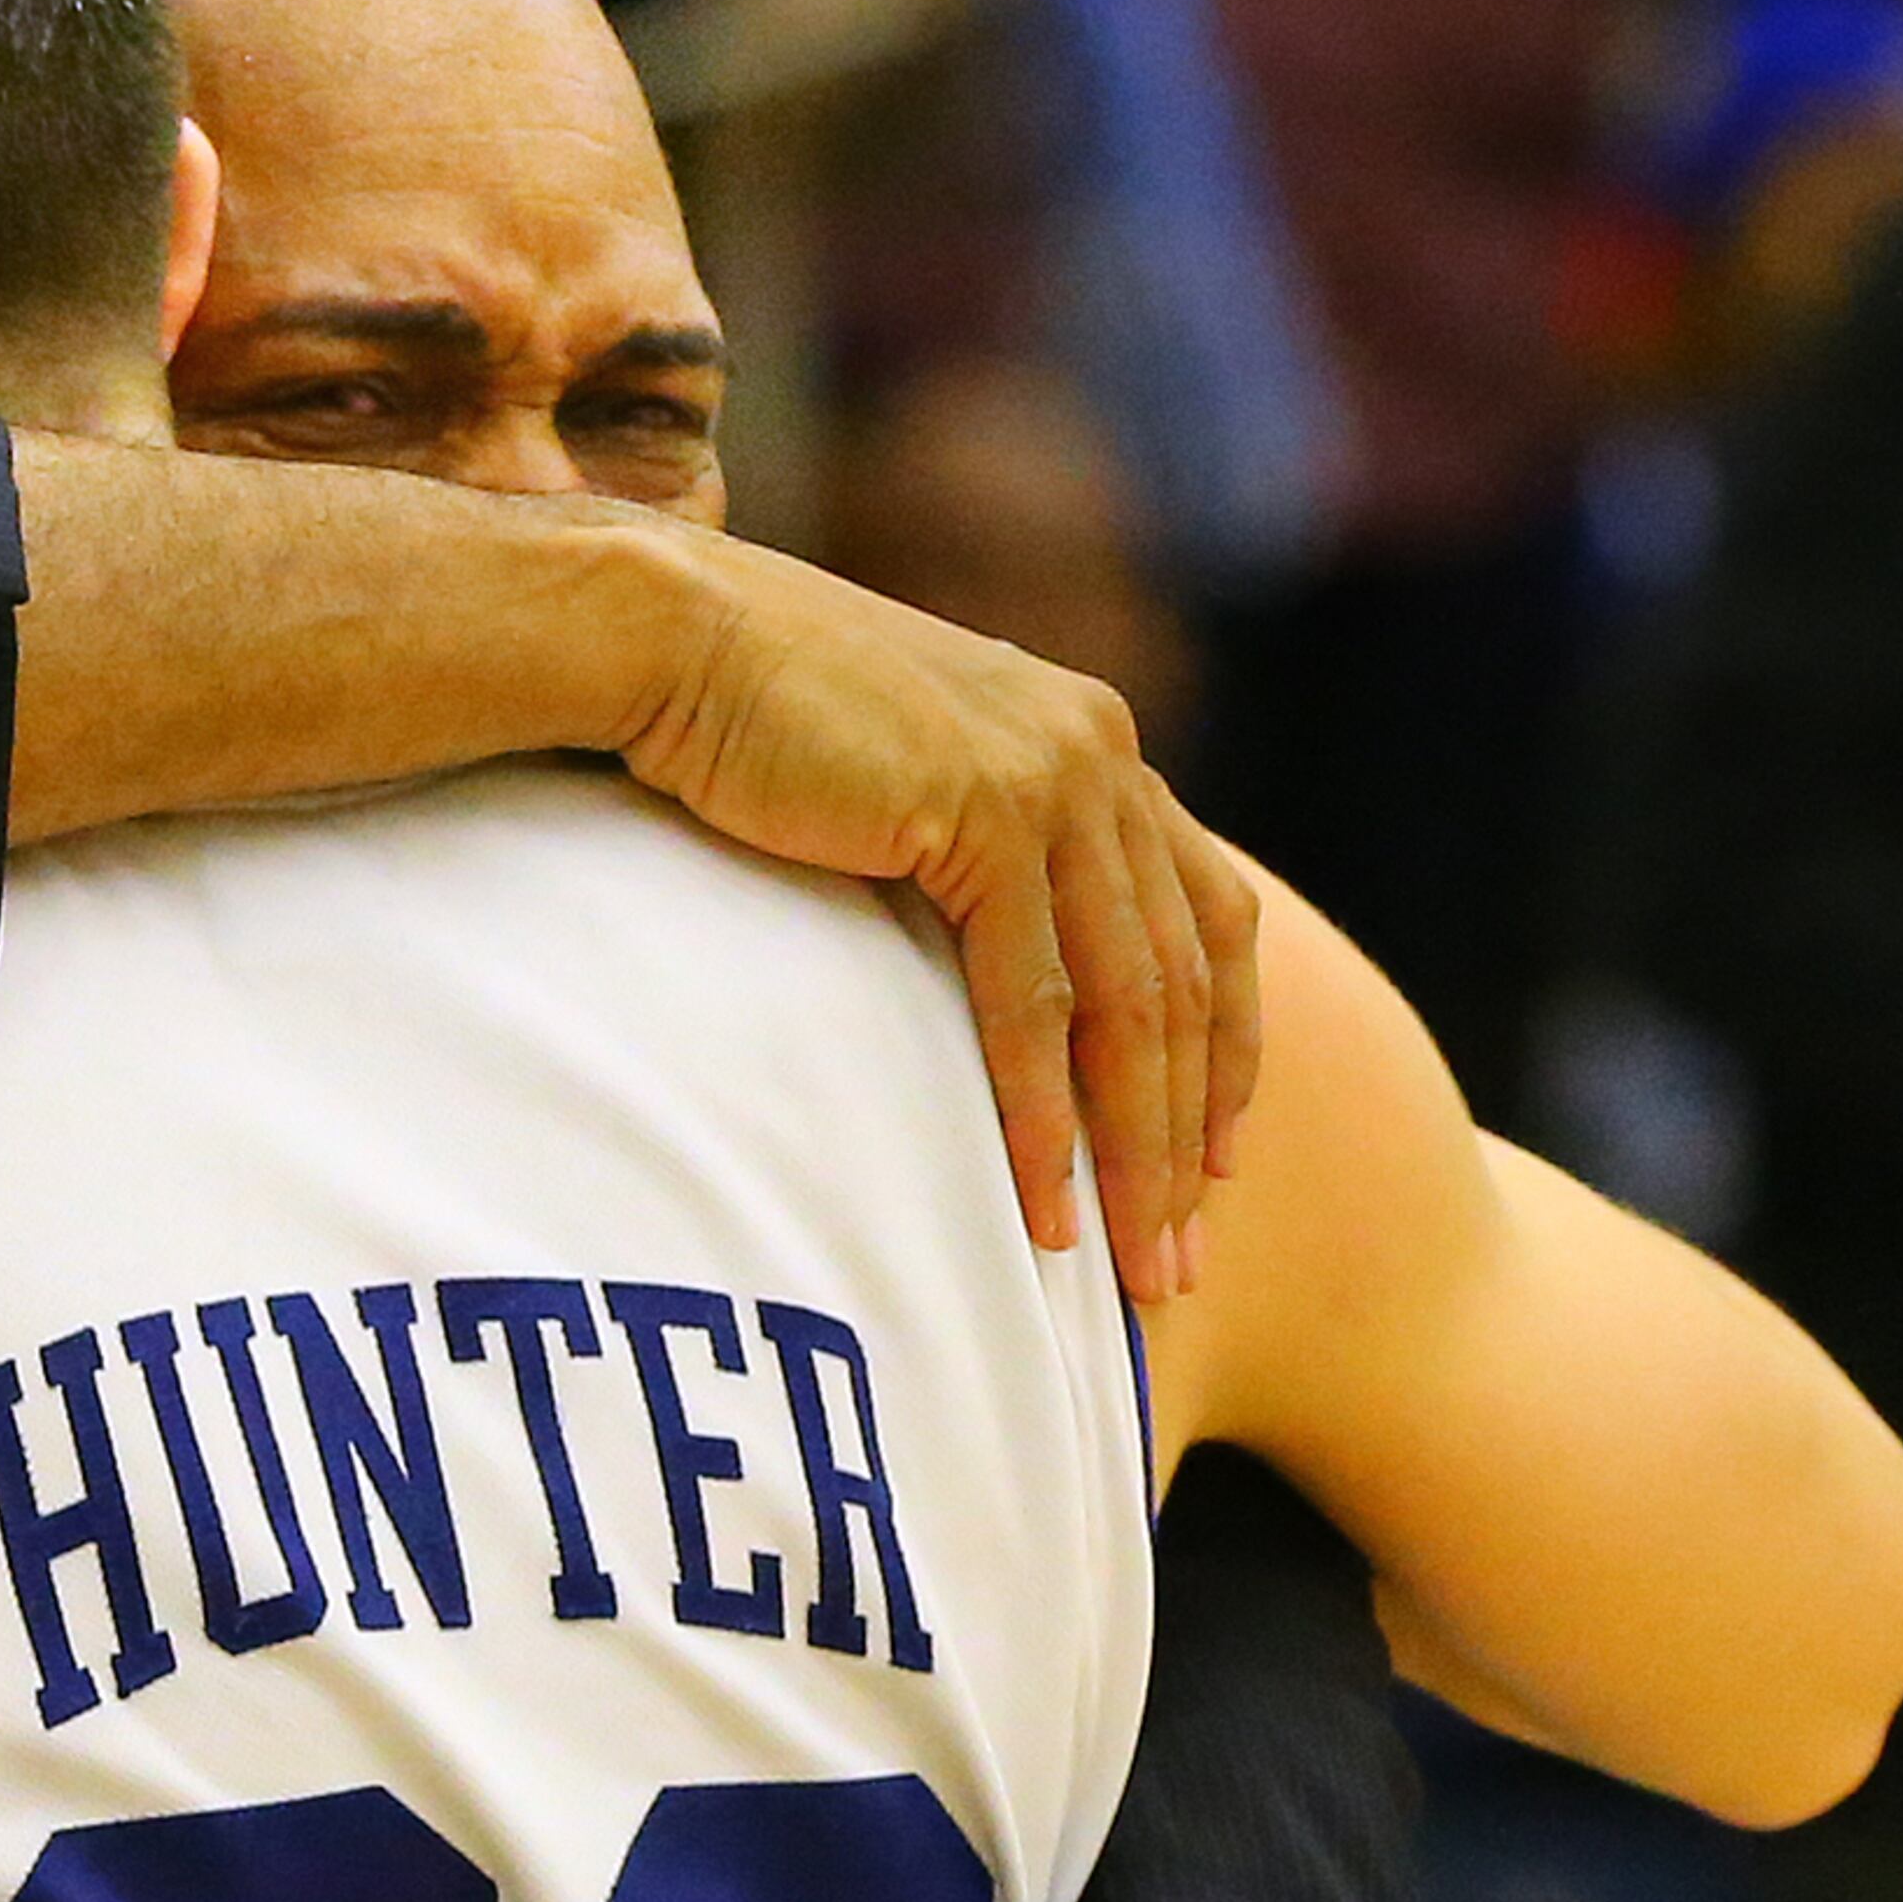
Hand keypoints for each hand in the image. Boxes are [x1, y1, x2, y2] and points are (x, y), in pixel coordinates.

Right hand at [622, 526, 1259, 1298]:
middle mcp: (1099, 752)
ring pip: (1129, 1003)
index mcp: (1094, 741)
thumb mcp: (909, 781)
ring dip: (1136, 1151)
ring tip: (1133, 1263)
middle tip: (1183, 1257)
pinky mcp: (981, 814)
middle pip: (1186, 978)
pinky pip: (1034, 1003)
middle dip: (1188, 1134)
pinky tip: (1046, 1205)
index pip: (1208, 915)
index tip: (1218, 1159)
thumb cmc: (759, 721)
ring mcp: (1051, 778)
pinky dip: (1045, 1117)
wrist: (674, 638)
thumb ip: (979, 847)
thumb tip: (992, 955)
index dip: (1228, 1048)